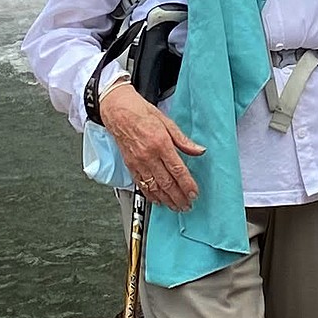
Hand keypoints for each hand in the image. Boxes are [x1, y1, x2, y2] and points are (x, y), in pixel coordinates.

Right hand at [100, 84, 204, 211]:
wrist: (118, 111)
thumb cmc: (142, 113)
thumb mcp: (167, 122)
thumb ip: (183, 140)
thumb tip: (199, 150)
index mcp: (161, 143)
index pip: (177, 170)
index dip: (187, 184)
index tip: (194, 193)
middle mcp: (148, 155)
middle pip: (167, 182)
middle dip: (178, 197)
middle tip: (187, 205)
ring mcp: (138, 162)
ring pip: (154, 187)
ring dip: (166, 199)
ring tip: (176, 206)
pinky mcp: (130, 165)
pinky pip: (141, 185)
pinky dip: (151, 195)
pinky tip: (158, 200)